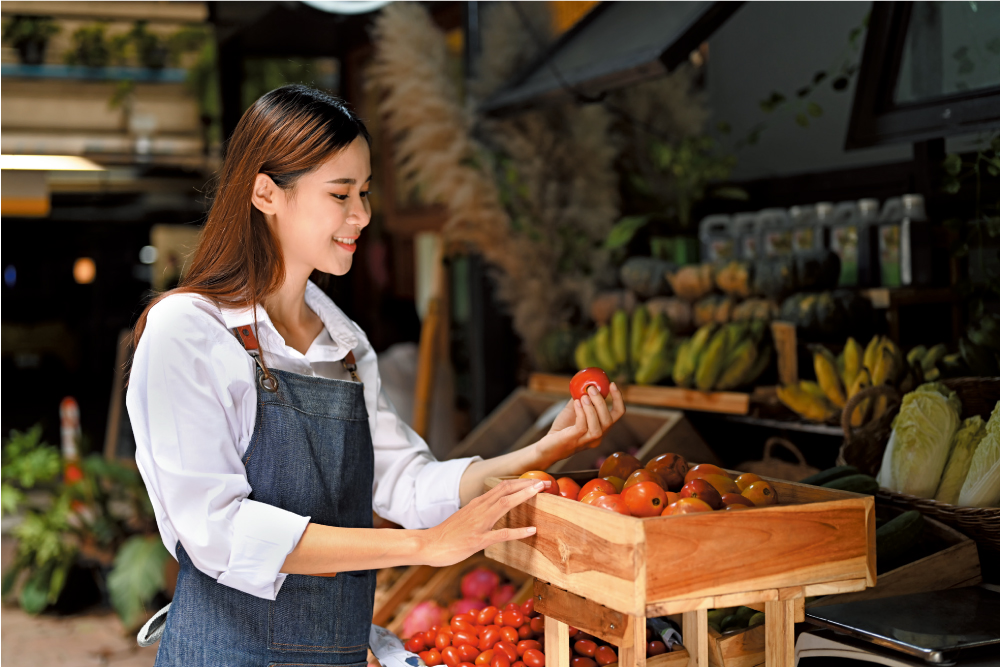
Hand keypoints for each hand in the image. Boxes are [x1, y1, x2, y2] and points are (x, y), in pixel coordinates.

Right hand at [420, 478, 545, 566]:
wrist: (428, 544)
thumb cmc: (447, 534)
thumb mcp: (466, 518)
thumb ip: (481, 512)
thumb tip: (495, 510)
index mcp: (478, 503)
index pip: (502, 487)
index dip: (521, 482)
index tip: (537, 481)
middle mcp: (479, 508)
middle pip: (506, 490)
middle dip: (528, 484)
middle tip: (546, 482)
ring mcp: (479, 523)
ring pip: (505, 504)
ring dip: (524, 496)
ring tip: (541, 492)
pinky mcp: (477, 540)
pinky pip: (501, 534)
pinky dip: (518, 531)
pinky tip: (531, 530)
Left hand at [536, 383, 624, 466]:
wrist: (548, 446)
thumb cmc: (561, 430)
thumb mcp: (573, 411)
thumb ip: (580, 398)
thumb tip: (584, 382)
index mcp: (601, 428)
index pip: (618, 414)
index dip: (618, 398)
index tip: (612, 384)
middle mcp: (598, 437)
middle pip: (609, 420)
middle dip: (602, 402)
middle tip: (592, 388)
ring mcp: (587, 441)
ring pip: (598, 426)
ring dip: (592, 408)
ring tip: (583, 396)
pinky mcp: (575, 440)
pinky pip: (582, 427)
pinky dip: (581, 413)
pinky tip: (576, 403)